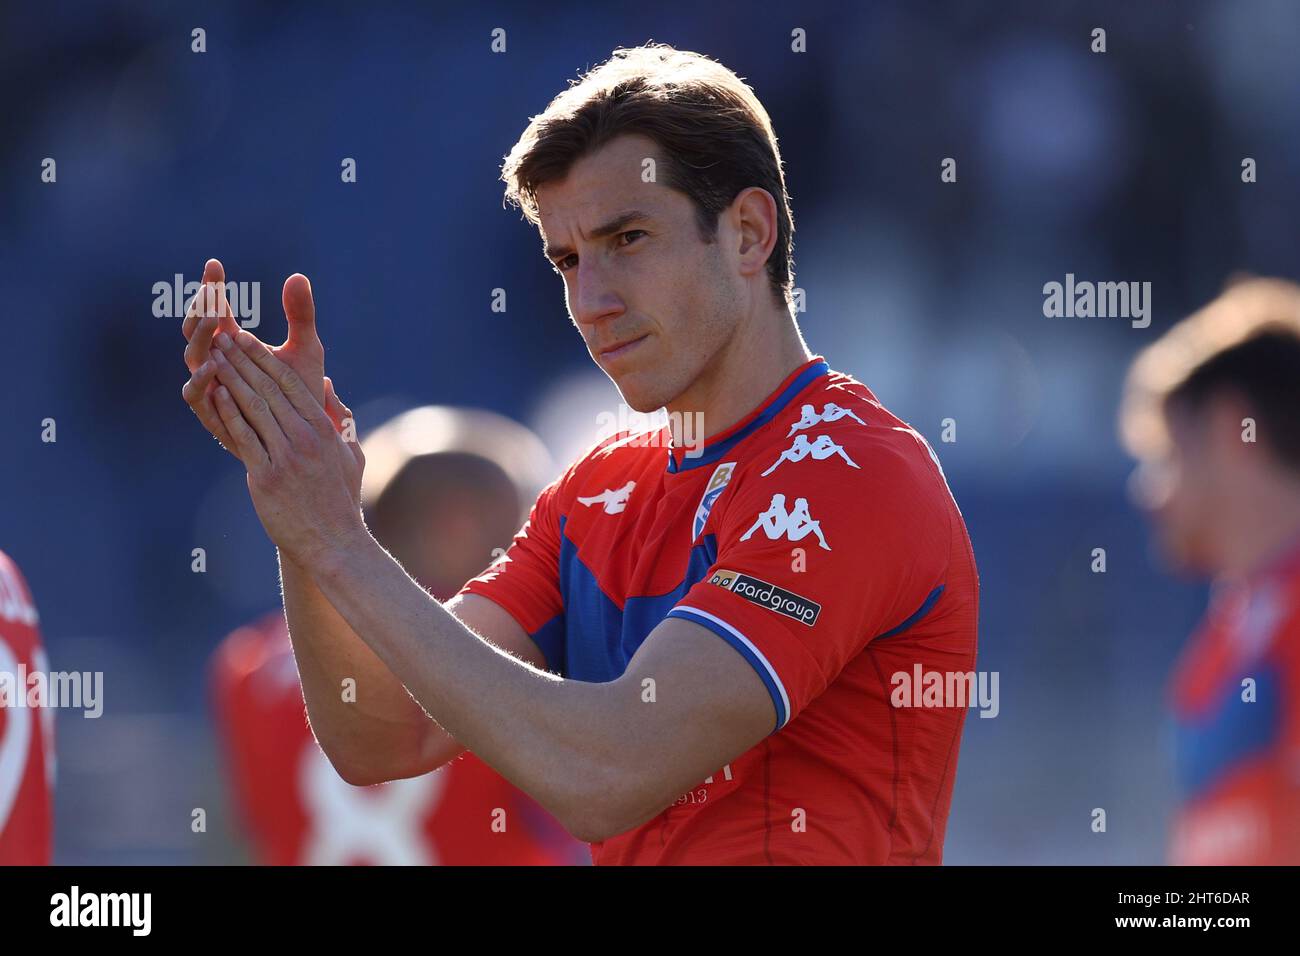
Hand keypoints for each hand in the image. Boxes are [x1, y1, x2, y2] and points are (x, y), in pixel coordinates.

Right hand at [181, 259, 326, 454]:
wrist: (305, 438)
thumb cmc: (300, 392)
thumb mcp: (306, 349)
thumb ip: (300, 315)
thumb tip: (297, 276)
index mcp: (233, 345)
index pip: (215, 310)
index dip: (212, 288)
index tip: (215, 265)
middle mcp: (216, 363)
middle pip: (196, 330)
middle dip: (201, 309)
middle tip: (211, 291)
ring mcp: (212, 388)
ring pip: (192, 359)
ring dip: (200, 338)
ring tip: (213, 321)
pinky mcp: (214, 415)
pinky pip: (196, 397)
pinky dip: (201, 381)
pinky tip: (213, 366)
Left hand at [207, 328, 366, 563]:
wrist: (334, 541)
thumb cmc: (341, 500)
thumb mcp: (350, 455)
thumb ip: (340, 419)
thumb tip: (327, 387)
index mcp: (324, 430)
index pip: (291, 384)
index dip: (266, 358)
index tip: (248, 339)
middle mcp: (305, 438)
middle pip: (268, 389)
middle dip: (243, 359)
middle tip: (223, 337)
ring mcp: (286, 456)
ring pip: (254, 407)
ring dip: (231, 378)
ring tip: (214, 358)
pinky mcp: (266, 476)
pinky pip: (244, 437)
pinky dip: (228, 413)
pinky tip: (215, 394)